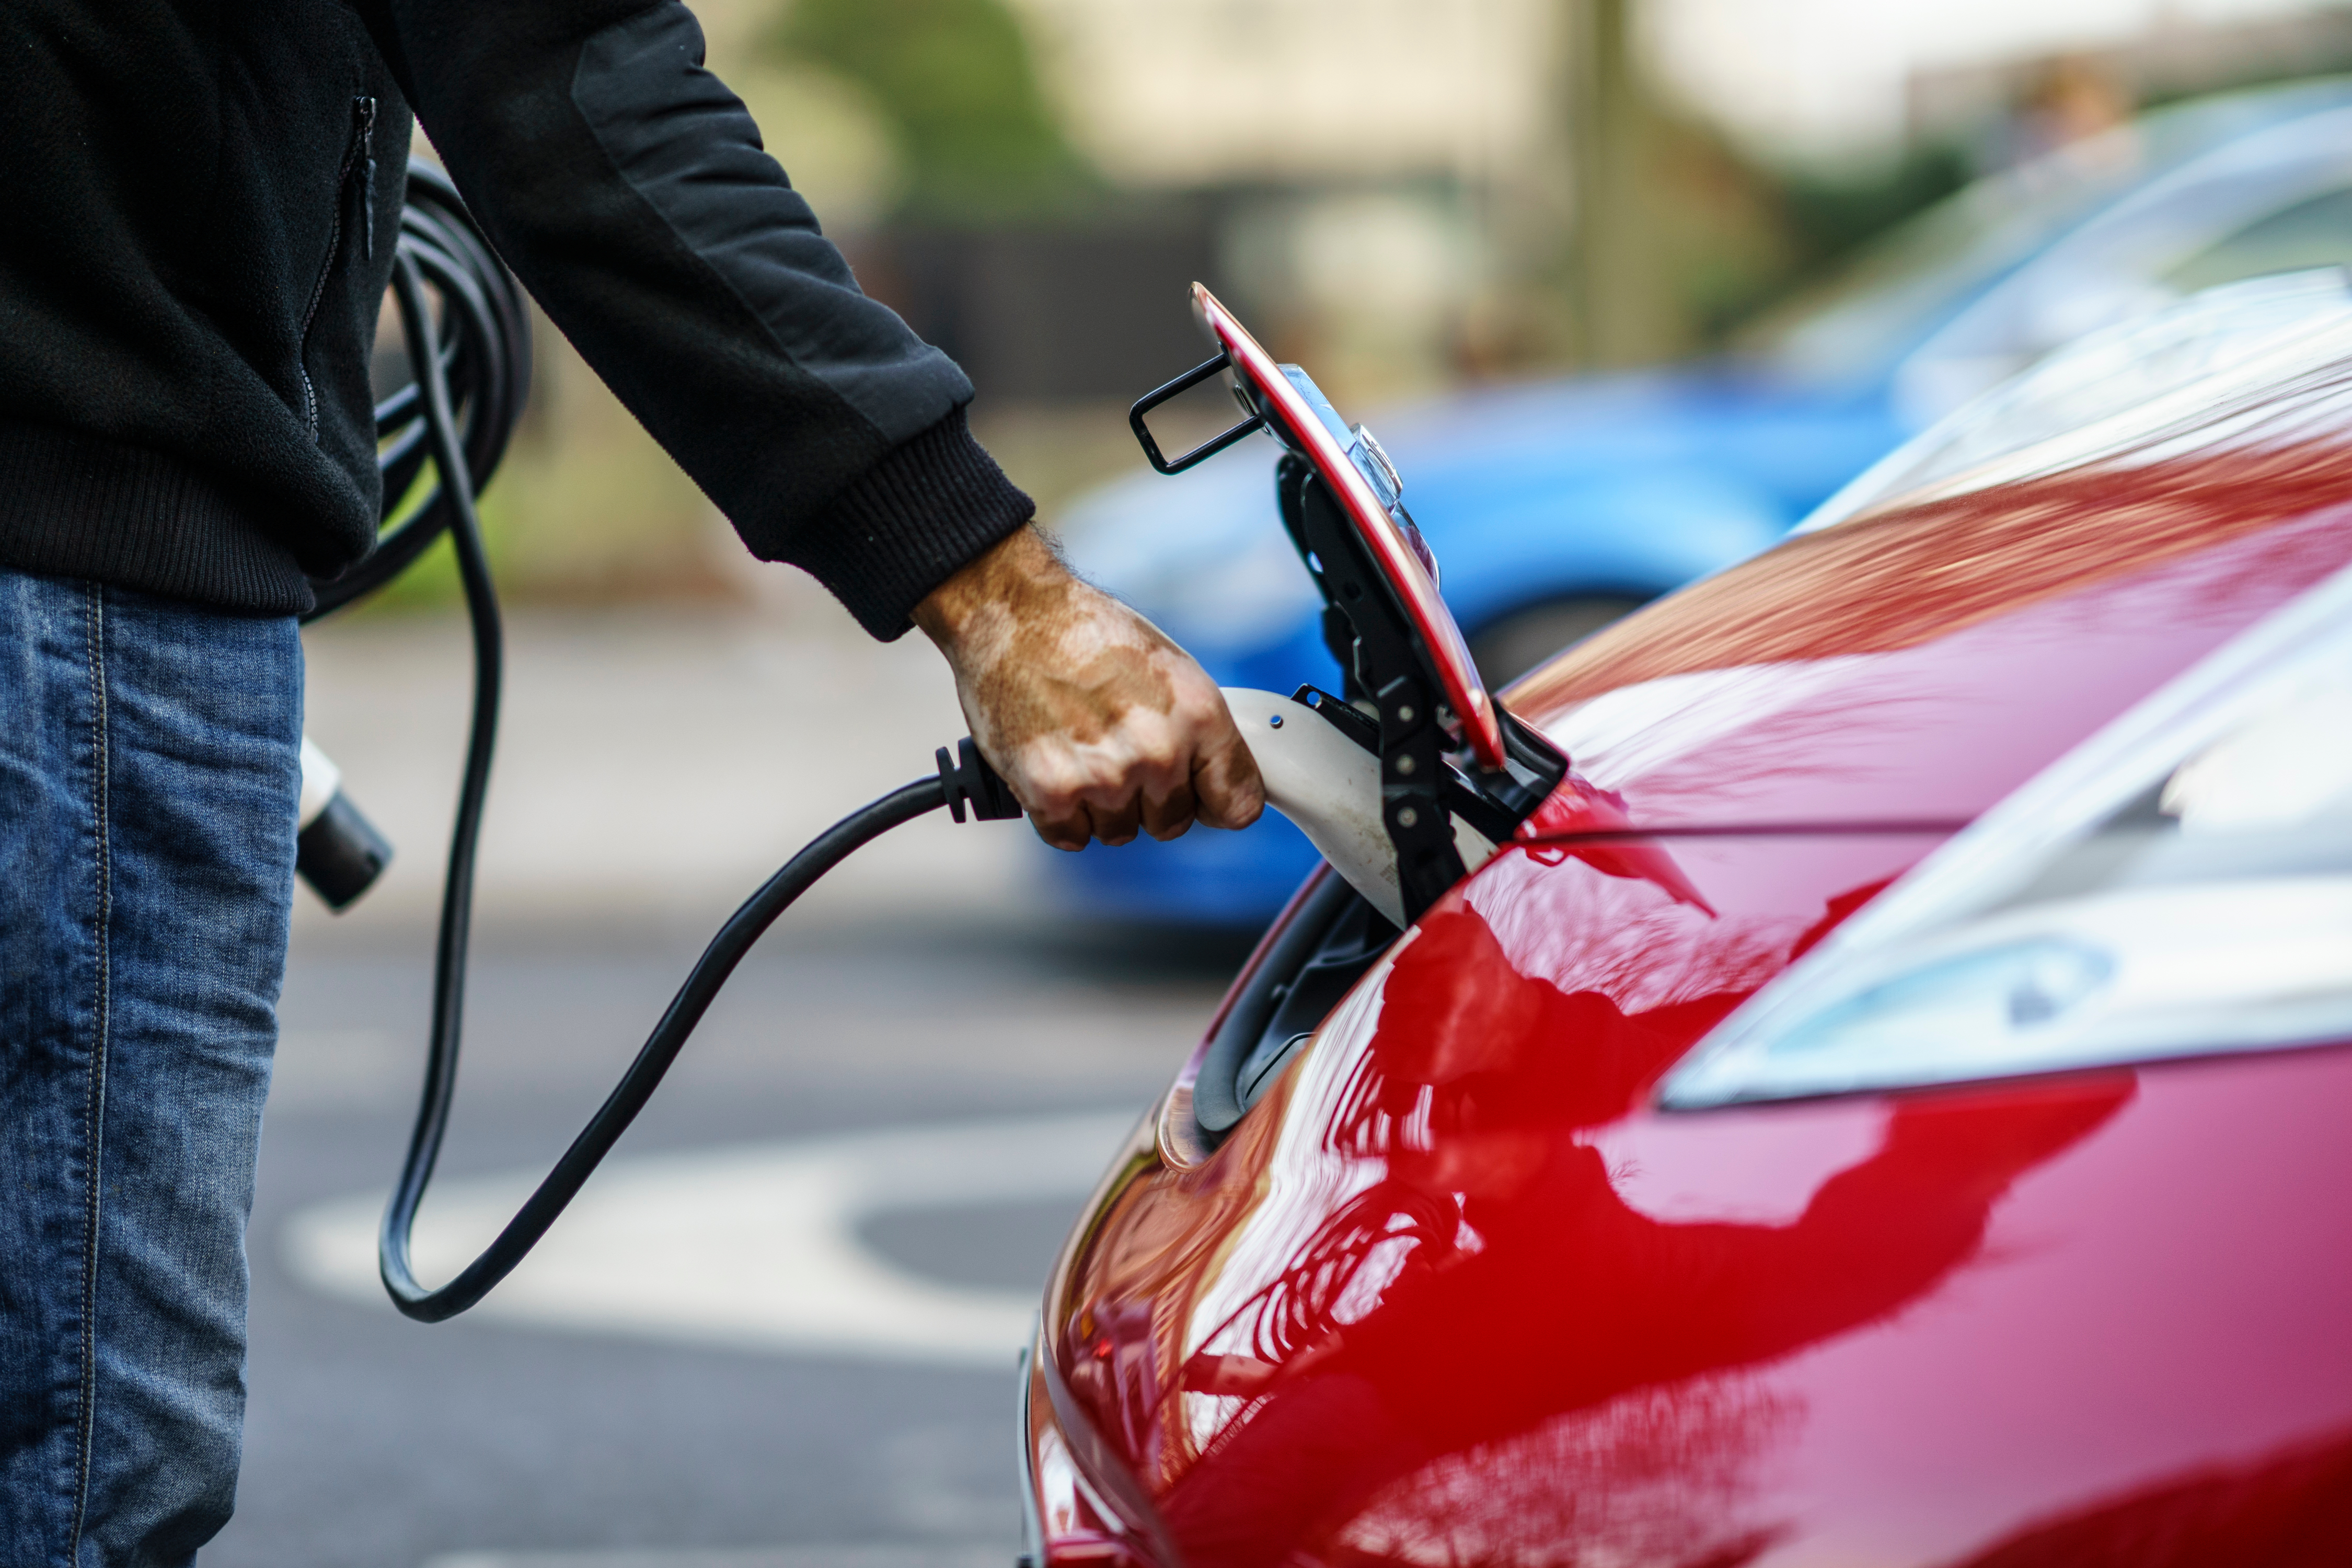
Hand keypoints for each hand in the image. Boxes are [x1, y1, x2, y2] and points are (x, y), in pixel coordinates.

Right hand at [914, 527, 1265, 849]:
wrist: (1015, 615)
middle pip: (1172, 824)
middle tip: (1119, 753)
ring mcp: (1105, 776)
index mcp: (1198, 716)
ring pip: (1119, 831)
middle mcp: (1157, 751)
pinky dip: (1060, 812)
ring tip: (1083, 749)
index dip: (1215, 803)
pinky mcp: (1052, 792)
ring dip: (1101, 804)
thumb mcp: (1170, 670)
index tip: (1202, 799)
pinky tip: (1057, 766)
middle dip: (1148, 799)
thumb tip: (1209, 777)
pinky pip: (1071, 835)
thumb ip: (1197, 732)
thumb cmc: (1087, 633)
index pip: (1238, 804)